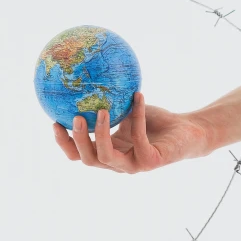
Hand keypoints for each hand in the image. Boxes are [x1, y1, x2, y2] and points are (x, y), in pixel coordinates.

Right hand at [52, 92, 212, 173]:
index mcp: (107, 151)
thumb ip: (107, 99)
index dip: (64, 143)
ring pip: (107, 156)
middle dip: (77, 141)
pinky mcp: (150, 162)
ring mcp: (133, 165)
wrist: (187, 132)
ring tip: (100, 111)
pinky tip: (137, 96)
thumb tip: (84, 75)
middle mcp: (117, 163)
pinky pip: (139, 138)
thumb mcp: (126, 108)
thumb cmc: (156, 120)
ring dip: (101, 134)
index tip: (53, 122)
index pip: (79, 154)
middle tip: (73, 118)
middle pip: (88, 160)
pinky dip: (137, 115)